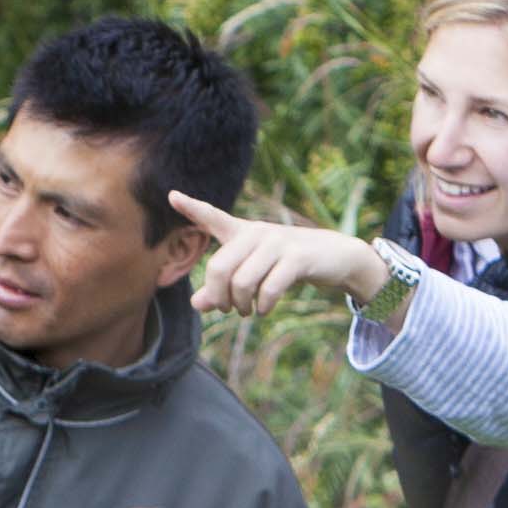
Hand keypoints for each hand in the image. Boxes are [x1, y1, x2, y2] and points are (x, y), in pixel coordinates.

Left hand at [167, 191, 393, 320]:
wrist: (335, 256)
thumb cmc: (287, 264)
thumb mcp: (254, 274)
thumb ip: (223, 288)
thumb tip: (197, 304)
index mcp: (243, 232)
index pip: (213, 217)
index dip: (192, 207)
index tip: (171, 195)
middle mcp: (257, 233)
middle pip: (219, 268)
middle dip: (219, 296)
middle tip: (228, 309)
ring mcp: (277, 243)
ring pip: (242, 281)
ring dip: (241, 305)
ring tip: (247, 311)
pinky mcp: (297, 257)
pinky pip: (269, 287)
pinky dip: (263, 305)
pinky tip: (263, 310)